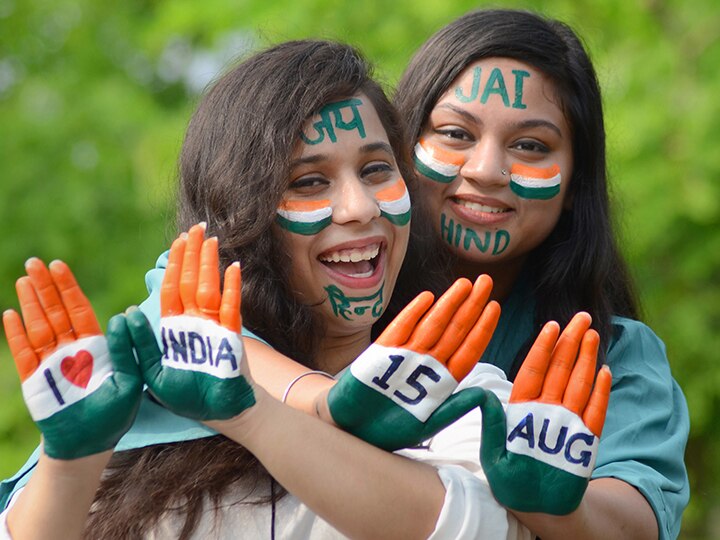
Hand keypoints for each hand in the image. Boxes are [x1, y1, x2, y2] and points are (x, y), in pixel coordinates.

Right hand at [2, 258, 142, 458]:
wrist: (90, 444)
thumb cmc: (116, 414)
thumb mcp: (131, 380)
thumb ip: (127, 350)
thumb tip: (121, 315)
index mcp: (96, 346)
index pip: (79, 310)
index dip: (68, 288)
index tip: (58, 266)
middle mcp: (71, 350)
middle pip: (56, 312)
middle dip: (45, 287)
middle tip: (35, 262)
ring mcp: (50, 363)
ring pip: (38, 326)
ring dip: (30, 304)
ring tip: (24, 279)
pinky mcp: (35, 380)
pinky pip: (24, 353)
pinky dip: (16, 334)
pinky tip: (10, 314)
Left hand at [139, 223, 254, 420]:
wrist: (220, 413)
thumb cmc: (187, 396)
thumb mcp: (152, 373)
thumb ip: (141, 345)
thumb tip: (127, 313)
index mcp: (173, 328)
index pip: (172, 288)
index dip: (174, 264)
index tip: (177, 241)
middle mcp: (194, 323)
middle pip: (192, 281)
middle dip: (192, 254)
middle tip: (197, 227)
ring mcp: (214, 328)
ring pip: (209, 288)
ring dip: (209, 264)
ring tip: (211, 240)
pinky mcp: (230, 338)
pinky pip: (231, 309)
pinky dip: (232, 288)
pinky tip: (233, 268)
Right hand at [328, 275, 499, 450]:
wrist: (354, 429)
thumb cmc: (391, 429)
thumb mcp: (428, 424)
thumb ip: (454, 409)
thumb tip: (483, 395)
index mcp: (442, 380)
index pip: (468, 349)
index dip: (482, 329)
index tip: (495, 307)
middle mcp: (427, 363)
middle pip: (454, 330)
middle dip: (470, 306)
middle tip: (486, 281)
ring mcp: (405, 355)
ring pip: (432, 325)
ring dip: (448, 304)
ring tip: (465, 284)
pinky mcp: (381, 353)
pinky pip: (400, 329)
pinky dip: (413, 313)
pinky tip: (427, 298)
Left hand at [478, 312, 611, 514]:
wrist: (535, 508)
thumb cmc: (508, 481)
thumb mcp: (493, 452)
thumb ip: (493, 423)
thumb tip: (483, 393)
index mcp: (521, 408)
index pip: (533, 370)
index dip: (542, 348)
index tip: (551, 326)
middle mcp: (545, 410)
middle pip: (559, 369)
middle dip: (569, 343)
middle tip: (581, 316)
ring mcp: (567, 423)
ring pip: (578, 384)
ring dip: (585, 359)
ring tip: (592, 334)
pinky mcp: (584, 440)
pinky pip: (595, 411)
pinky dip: (600, 392)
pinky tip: (605, 370)